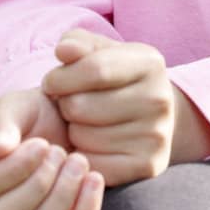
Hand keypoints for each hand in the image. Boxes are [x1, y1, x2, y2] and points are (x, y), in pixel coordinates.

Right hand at [0, 88, 102, 209]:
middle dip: (39, 184)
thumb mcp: (16, 105)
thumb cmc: (33, 112)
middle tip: (59, 151)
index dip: (14, 169)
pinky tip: (94, 178)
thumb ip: (3, 123)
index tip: (42, 144)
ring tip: (79, 161)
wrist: (64, 119)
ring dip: (61, 198)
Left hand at [42, 29, 175, 184]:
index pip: (93, 69)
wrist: (150, 117)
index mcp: (150, 63)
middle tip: (72, 105)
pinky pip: (92, 163)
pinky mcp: (147, 165)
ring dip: (72, 131)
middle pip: (81, 106)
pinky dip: (82, 155)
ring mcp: (156, 135)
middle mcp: (159, 98)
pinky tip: (91, 144)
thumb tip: (63, 51)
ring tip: (84, 123)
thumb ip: (77, 43)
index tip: (51, 83)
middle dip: (64, 105)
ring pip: (82, 136)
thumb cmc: (113, 79)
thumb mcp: (99, 52)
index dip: (60, 78)